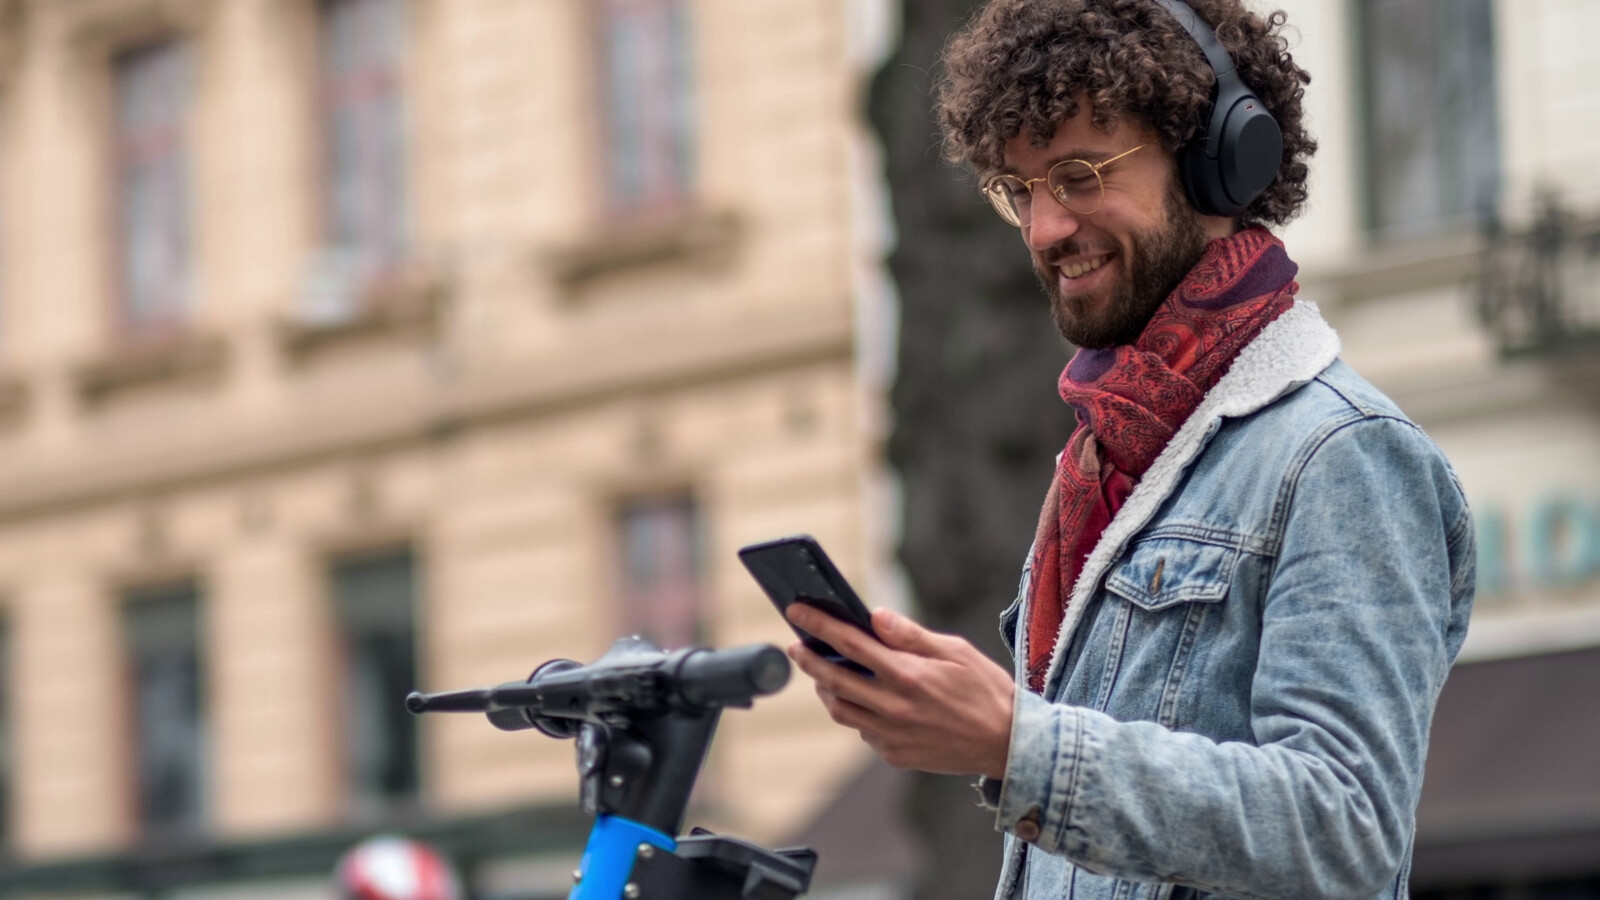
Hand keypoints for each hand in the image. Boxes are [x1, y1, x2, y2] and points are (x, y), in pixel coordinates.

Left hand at [785, 604, 1015, 777]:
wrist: (1008, 745)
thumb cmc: (985, 690)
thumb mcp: (955, 652)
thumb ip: (910, 635)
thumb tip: (875, 616)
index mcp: (907, 675)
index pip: (849, 643)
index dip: (818, 625)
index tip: (796, 612)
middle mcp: (893, 707)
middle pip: (833, 679)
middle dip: (808, 659)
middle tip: (796, 646)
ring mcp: (891, 736)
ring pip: (840, 710)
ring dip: (826, 689)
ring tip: (824, 673)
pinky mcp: (894, 756)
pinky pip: (862, 731)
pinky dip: (856, 712)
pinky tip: (863, 699)